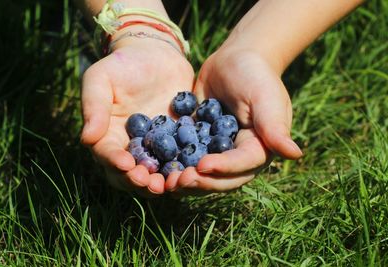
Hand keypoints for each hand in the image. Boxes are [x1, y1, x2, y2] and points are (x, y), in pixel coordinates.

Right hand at [81, 39, 193, 196]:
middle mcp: (131, 147)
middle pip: (131, 173)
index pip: (107, 154)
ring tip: (172, 184)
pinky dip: (184, 168)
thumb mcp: (101, 78)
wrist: (156, 54)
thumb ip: (94, 106)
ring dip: (163, 181)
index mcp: (108, 135)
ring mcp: (156, 147)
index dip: (115, 162)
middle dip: (140, 181)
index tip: (126, 164)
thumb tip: (86, 138)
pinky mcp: (177, 142)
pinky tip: (193, 170)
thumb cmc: (123, 64)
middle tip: (153, 184)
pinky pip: (180, 159)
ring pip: (156, 172)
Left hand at [165, 47, 301, 195]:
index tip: (202, 165)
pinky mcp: (198, 144)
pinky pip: (186, 158)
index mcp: (258, 149)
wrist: (234, 60)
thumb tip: (294, 155)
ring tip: (165, 181)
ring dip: (184, 180)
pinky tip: (156, 166)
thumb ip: (275, 126)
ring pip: (201, 174)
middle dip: (200, 182)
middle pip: (220, 179)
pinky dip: (173, 164)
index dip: (223, 169)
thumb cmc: (254, 74)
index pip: (242, 165)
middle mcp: (237, 157)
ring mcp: (217, 152)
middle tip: (177, 181)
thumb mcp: (265, 97)